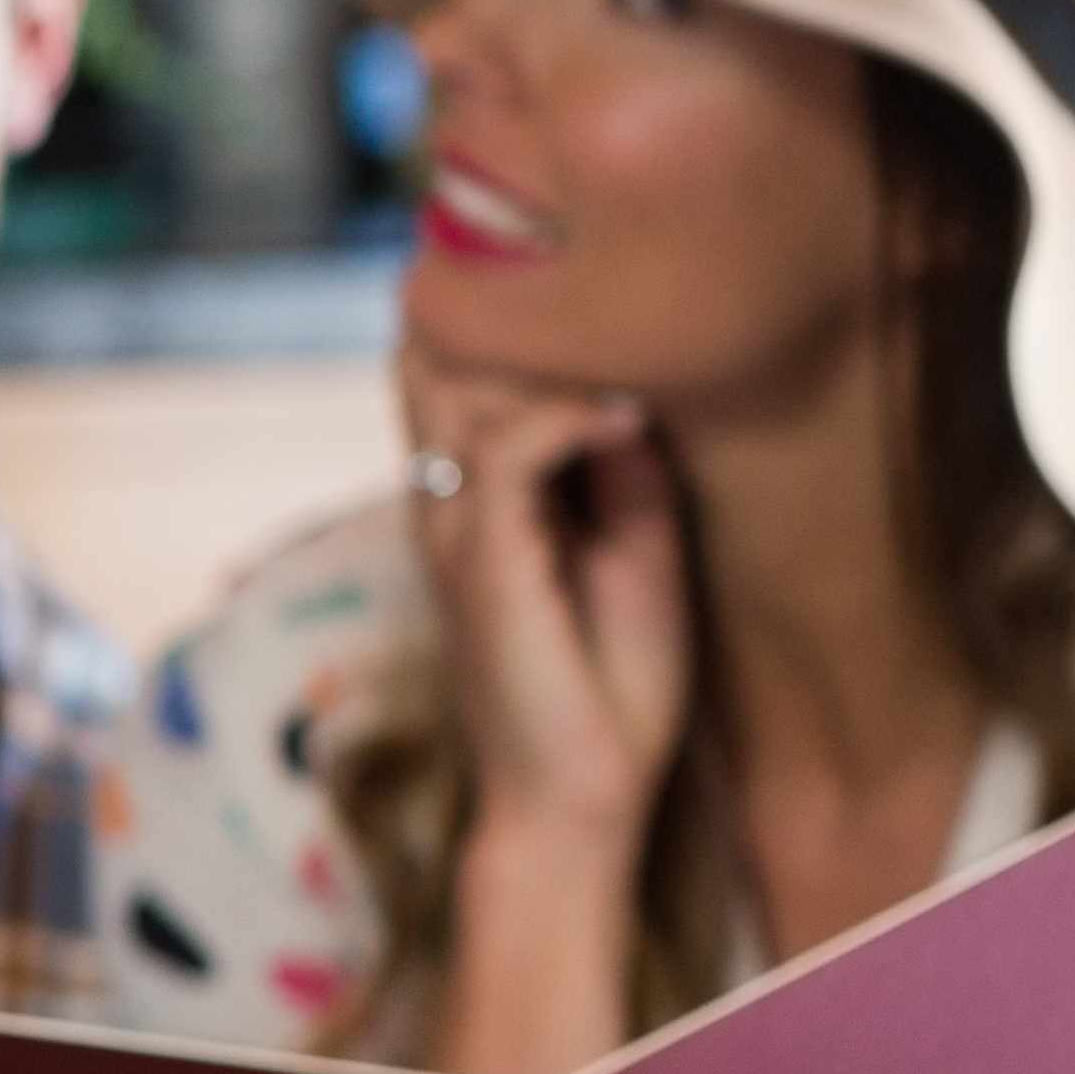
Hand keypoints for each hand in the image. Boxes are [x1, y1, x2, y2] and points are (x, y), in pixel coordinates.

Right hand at [399, 347, 691, 856]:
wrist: (577, 800)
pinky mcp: (482, 562)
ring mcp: (455, 529)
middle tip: (603, 298)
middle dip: (508, 310)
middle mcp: (446, 503)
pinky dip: (571, 417)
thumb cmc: (608, 689)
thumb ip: (624, 469)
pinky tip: (628, 421)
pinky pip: (510, 450)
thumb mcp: (638, 547)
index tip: (582, 274)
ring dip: (544, 357)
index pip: (447, 366)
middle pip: (436, 354)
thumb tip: (631, 387)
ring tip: (622, 352)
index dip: (493, 307)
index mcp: (473, 498)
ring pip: (463, 384)